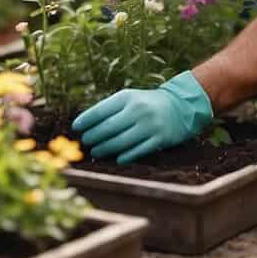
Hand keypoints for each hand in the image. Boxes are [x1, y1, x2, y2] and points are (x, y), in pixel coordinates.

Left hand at [72, 71, 213, 163]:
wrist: (181, 106)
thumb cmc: (146, 104)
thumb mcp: (130, 98)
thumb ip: (111, 109)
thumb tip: (86, 125)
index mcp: (128, 98)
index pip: (101, 110)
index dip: (86, 120)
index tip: (76, 128)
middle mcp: (138, 110)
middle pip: (108, 128)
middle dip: (93, 137)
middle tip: (85, 142)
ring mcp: (150, 125)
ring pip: (121, 142)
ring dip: (105, 149)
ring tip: (95, 152)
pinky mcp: (160, 138)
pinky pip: (138, 151)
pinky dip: (126, 156)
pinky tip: (117, 159)